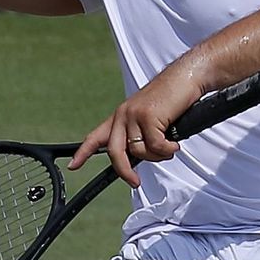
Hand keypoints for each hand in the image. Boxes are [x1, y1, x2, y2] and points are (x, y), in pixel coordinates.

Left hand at [65, 69, 204, 187]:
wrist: (186, 77)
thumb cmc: (172, 99)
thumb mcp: (149, 117)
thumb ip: (139, 135)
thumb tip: (137, 158)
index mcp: (120, 116)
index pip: (95, 137)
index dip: (83, 153)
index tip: (74, 166)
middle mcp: (123, 115)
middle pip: (115, 152)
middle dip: (124, 171)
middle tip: (135, 182)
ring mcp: (134, 115)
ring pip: (139, 151)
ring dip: (157, 155)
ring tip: (169, 146)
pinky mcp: (148, 116)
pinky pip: (155, 146)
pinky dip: (167, 150)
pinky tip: (174, 144)